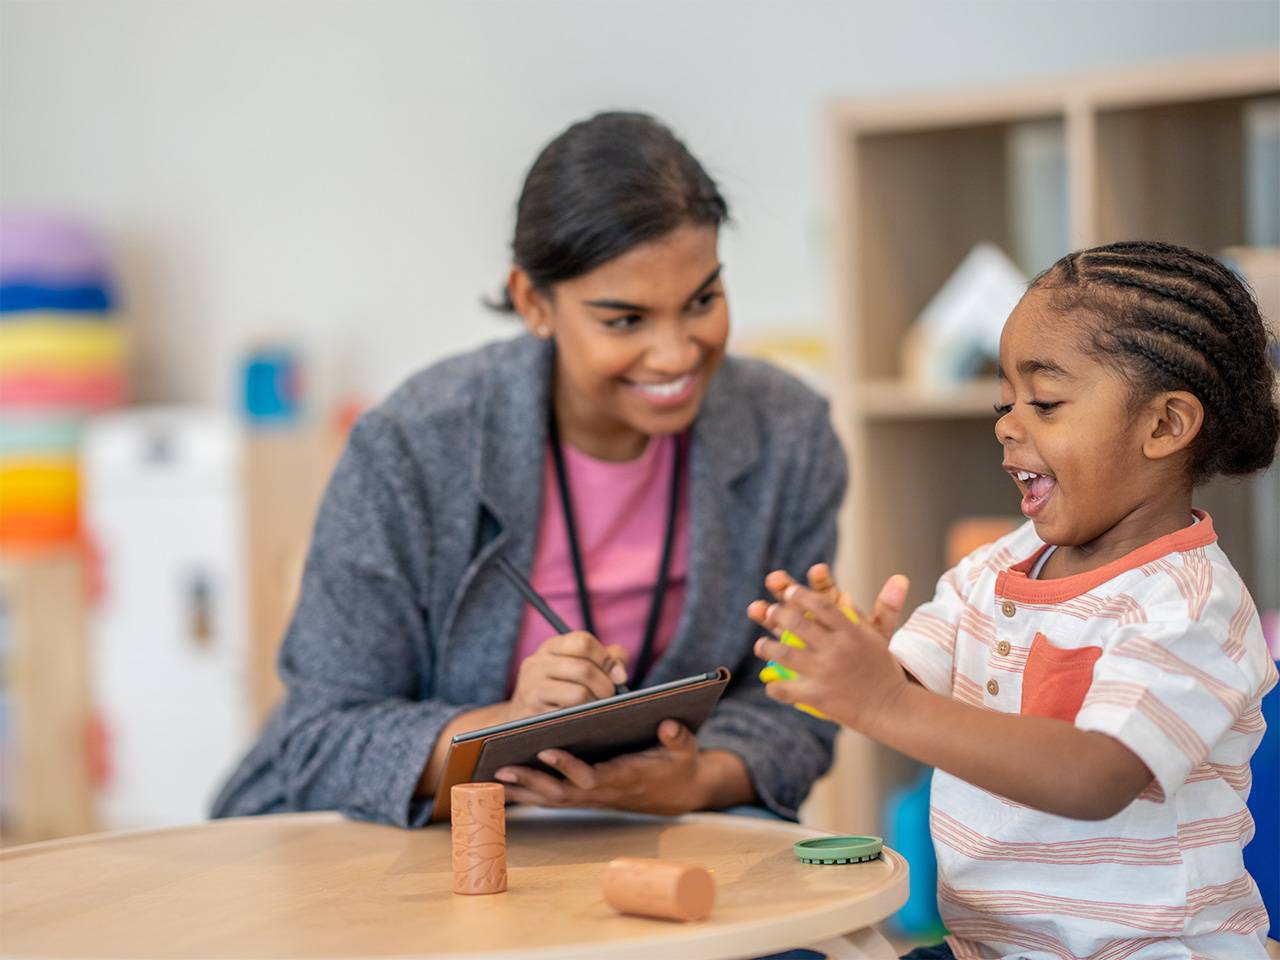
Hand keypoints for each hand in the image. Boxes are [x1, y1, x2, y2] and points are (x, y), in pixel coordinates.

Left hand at [493, 720, 706, 814]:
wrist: (677, 791)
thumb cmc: (678, 764)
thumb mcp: (685, 750)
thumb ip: (678, 738)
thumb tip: (668, 725)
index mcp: (623, 778)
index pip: (590, 777)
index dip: (567, 766)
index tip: (545, 748)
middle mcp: (602, 791)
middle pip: (560, 792)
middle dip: (530, 780)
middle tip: (500, 766)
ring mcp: (590, 796)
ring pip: (550, 797)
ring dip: (520, 788)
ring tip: (488, 775)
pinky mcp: (583, 794)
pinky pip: (550, 796)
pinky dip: (526, 791)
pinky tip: (502, 782)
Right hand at [506, 632, 628, 720]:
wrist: (520, 721)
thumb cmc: (560, 691)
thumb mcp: (577, 667)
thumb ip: (606, 660)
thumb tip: (620, 672)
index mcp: (551, 647)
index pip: (583, 642)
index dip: (606, 659)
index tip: (620, 676)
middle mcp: (536, 664)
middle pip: (583, 669)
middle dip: (605, 686)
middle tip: (610, 698)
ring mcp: (531, 689)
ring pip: (579, 694)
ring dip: (596, 704)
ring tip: (596, 708)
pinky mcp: (531, 713)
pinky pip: (568, 715)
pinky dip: (582, 718)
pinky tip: (582, 719)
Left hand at [747, 574, 910, 733]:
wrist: (892, 708)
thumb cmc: (884, 671)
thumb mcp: (879, 637)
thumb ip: (872, 612)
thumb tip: (882, 582)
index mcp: (851, 632)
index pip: (821, 605)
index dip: (801, 595)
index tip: (789, 591)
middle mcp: (836, 649)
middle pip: (798, 624)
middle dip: (777, 614)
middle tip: (770, 611)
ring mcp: (825, 673)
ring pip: (784, 654)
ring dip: (766, 647)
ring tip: (761, 645)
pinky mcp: (817, 696)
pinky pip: (785, 690)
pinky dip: (774, 687)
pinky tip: (771, 684)